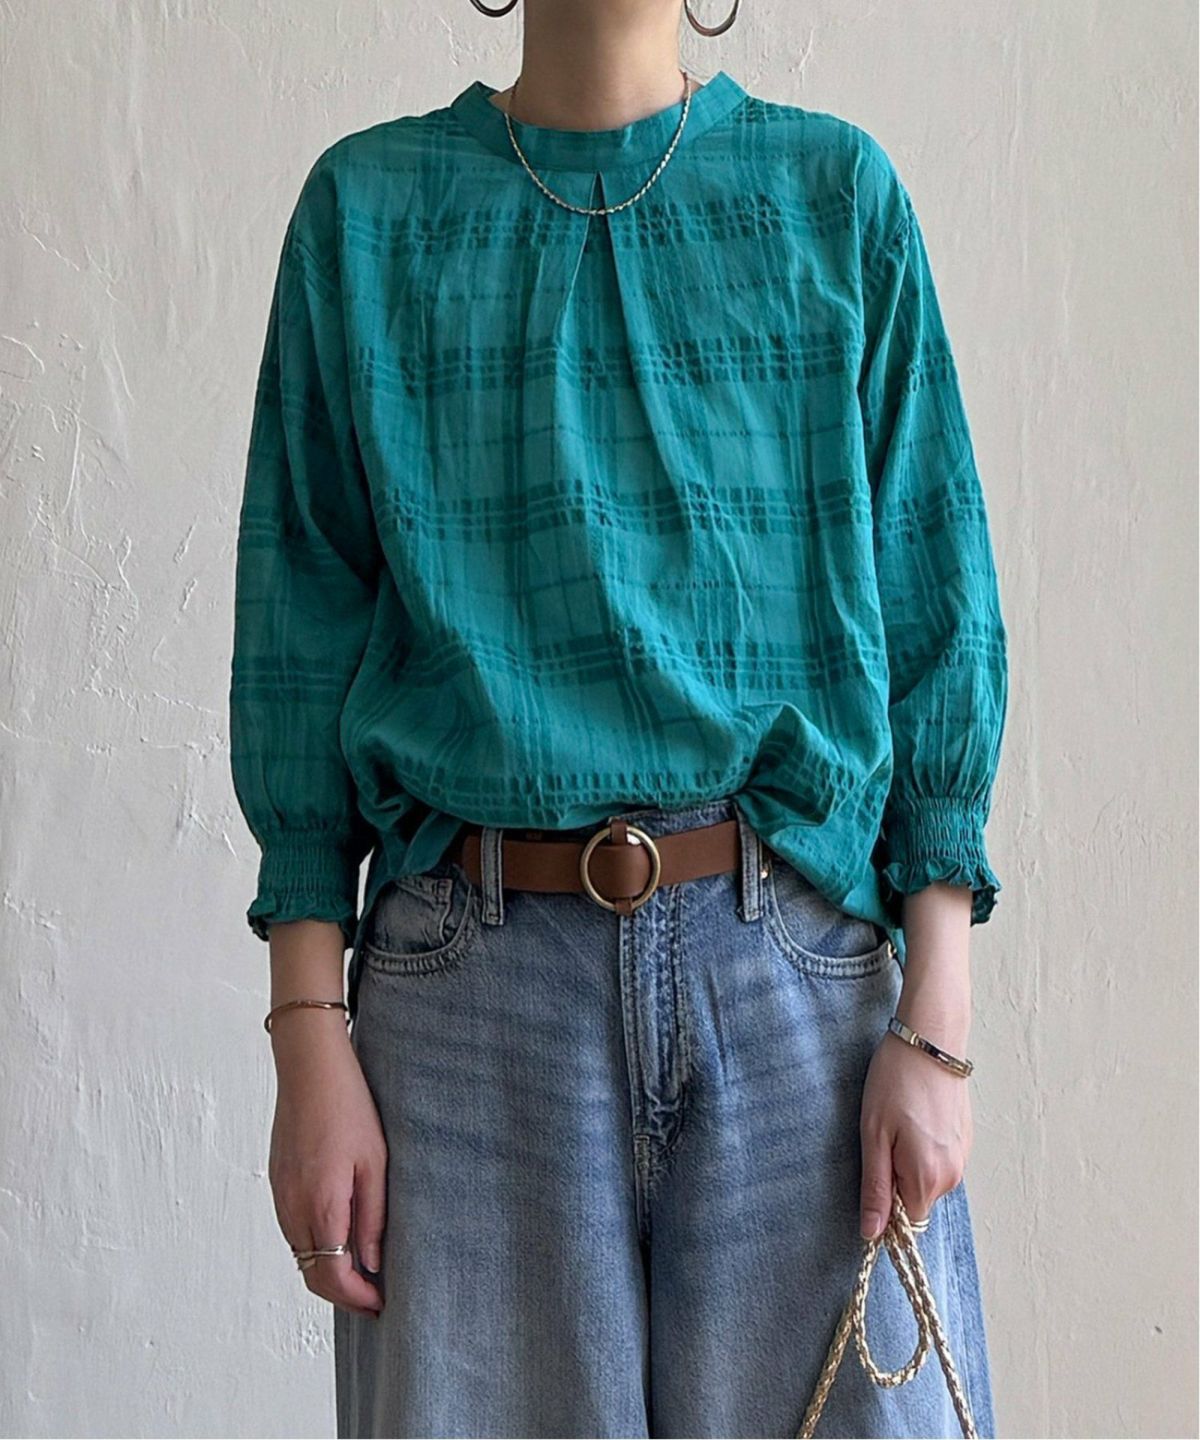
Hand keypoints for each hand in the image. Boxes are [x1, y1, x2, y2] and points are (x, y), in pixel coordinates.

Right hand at [268, 1015, 386, 1317]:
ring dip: (327, 1272)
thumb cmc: (349, 1107)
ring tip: (362, 1271)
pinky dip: (314, 1248)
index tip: (381, 1304)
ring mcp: (281, 1196)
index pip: (333, 1276)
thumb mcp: (375, 1162)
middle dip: (343, 1294)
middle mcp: (293, 1208)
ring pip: (300, 1255)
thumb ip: (372, 1216)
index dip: (357, 1298)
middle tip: (375, 1296)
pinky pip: (293, 1231)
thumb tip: (371, 1263)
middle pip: (312, 1274)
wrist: (309, 1068)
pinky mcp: (278, 1183)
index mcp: (321, 1205)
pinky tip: (339, 1238)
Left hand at [858, 989, 973, 1241]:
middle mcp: (953, 1175)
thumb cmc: (895, 1083)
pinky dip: (923, 1149)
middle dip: (895, 1182)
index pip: (905, 1223)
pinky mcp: (965, 1140)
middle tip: (880, 1139)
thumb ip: (876, 1189)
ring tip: (897, 1123)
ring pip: (928, 1180)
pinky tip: (913, 1117)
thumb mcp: (873, 1136)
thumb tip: (872, 1235)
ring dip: (908, 1164)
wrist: (929, 1040)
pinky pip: (939, 1161)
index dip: (885, 1209)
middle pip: (916, 1201)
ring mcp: (963, 1157)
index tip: (872, 1174)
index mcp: (928, 1178)